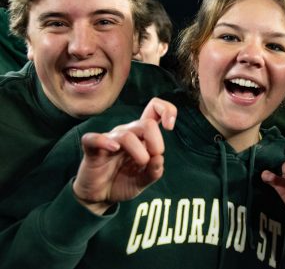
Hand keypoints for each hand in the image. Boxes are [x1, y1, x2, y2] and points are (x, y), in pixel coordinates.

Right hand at [72, 98, 176, 213]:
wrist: (100, 197)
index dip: (166, 110)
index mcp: (142, 136)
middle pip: (147, 124)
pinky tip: (114, 148)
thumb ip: (154, 171)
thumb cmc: (122, 182)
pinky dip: (104, 141)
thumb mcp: (143, 180)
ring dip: (139, 152)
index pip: (154, 109)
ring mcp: (109, 139)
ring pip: (128, 135)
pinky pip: (94, 138)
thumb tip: (159, 158)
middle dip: (156, 142)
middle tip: (153, 158)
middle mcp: (127, 133)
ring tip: (140, 164)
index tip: (169, 127)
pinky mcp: (92, 149)